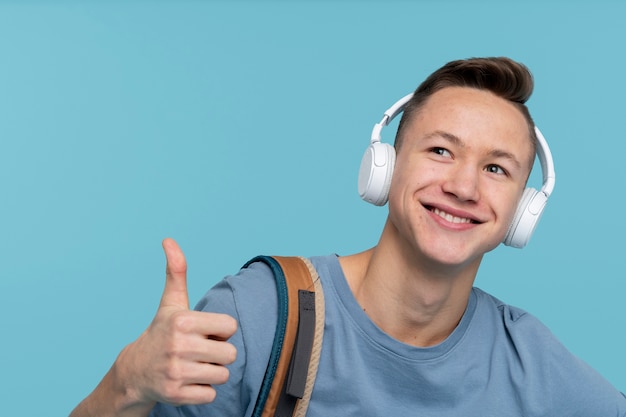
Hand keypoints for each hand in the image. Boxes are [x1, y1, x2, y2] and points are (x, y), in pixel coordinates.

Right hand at [117, 238, 237, 406]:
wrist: (135, 372)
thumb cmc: (161, 333)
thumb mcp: (171, 303)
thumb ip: (177, 272)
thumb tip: (169, 239)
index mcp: (183, 321)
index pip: (231, 327)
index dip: (220, 331)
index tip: (203, 332)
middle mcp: (178, 346)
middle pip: (230, 354)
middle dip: (218, 354)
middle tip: (198, 351)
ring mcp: (176, 372)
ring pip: (223, 375)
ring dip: (211, 372)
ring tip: (193, 366)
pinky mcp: (176, 395)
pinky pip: (211, 395)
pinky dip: (202, 391)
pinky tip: (187, 381)